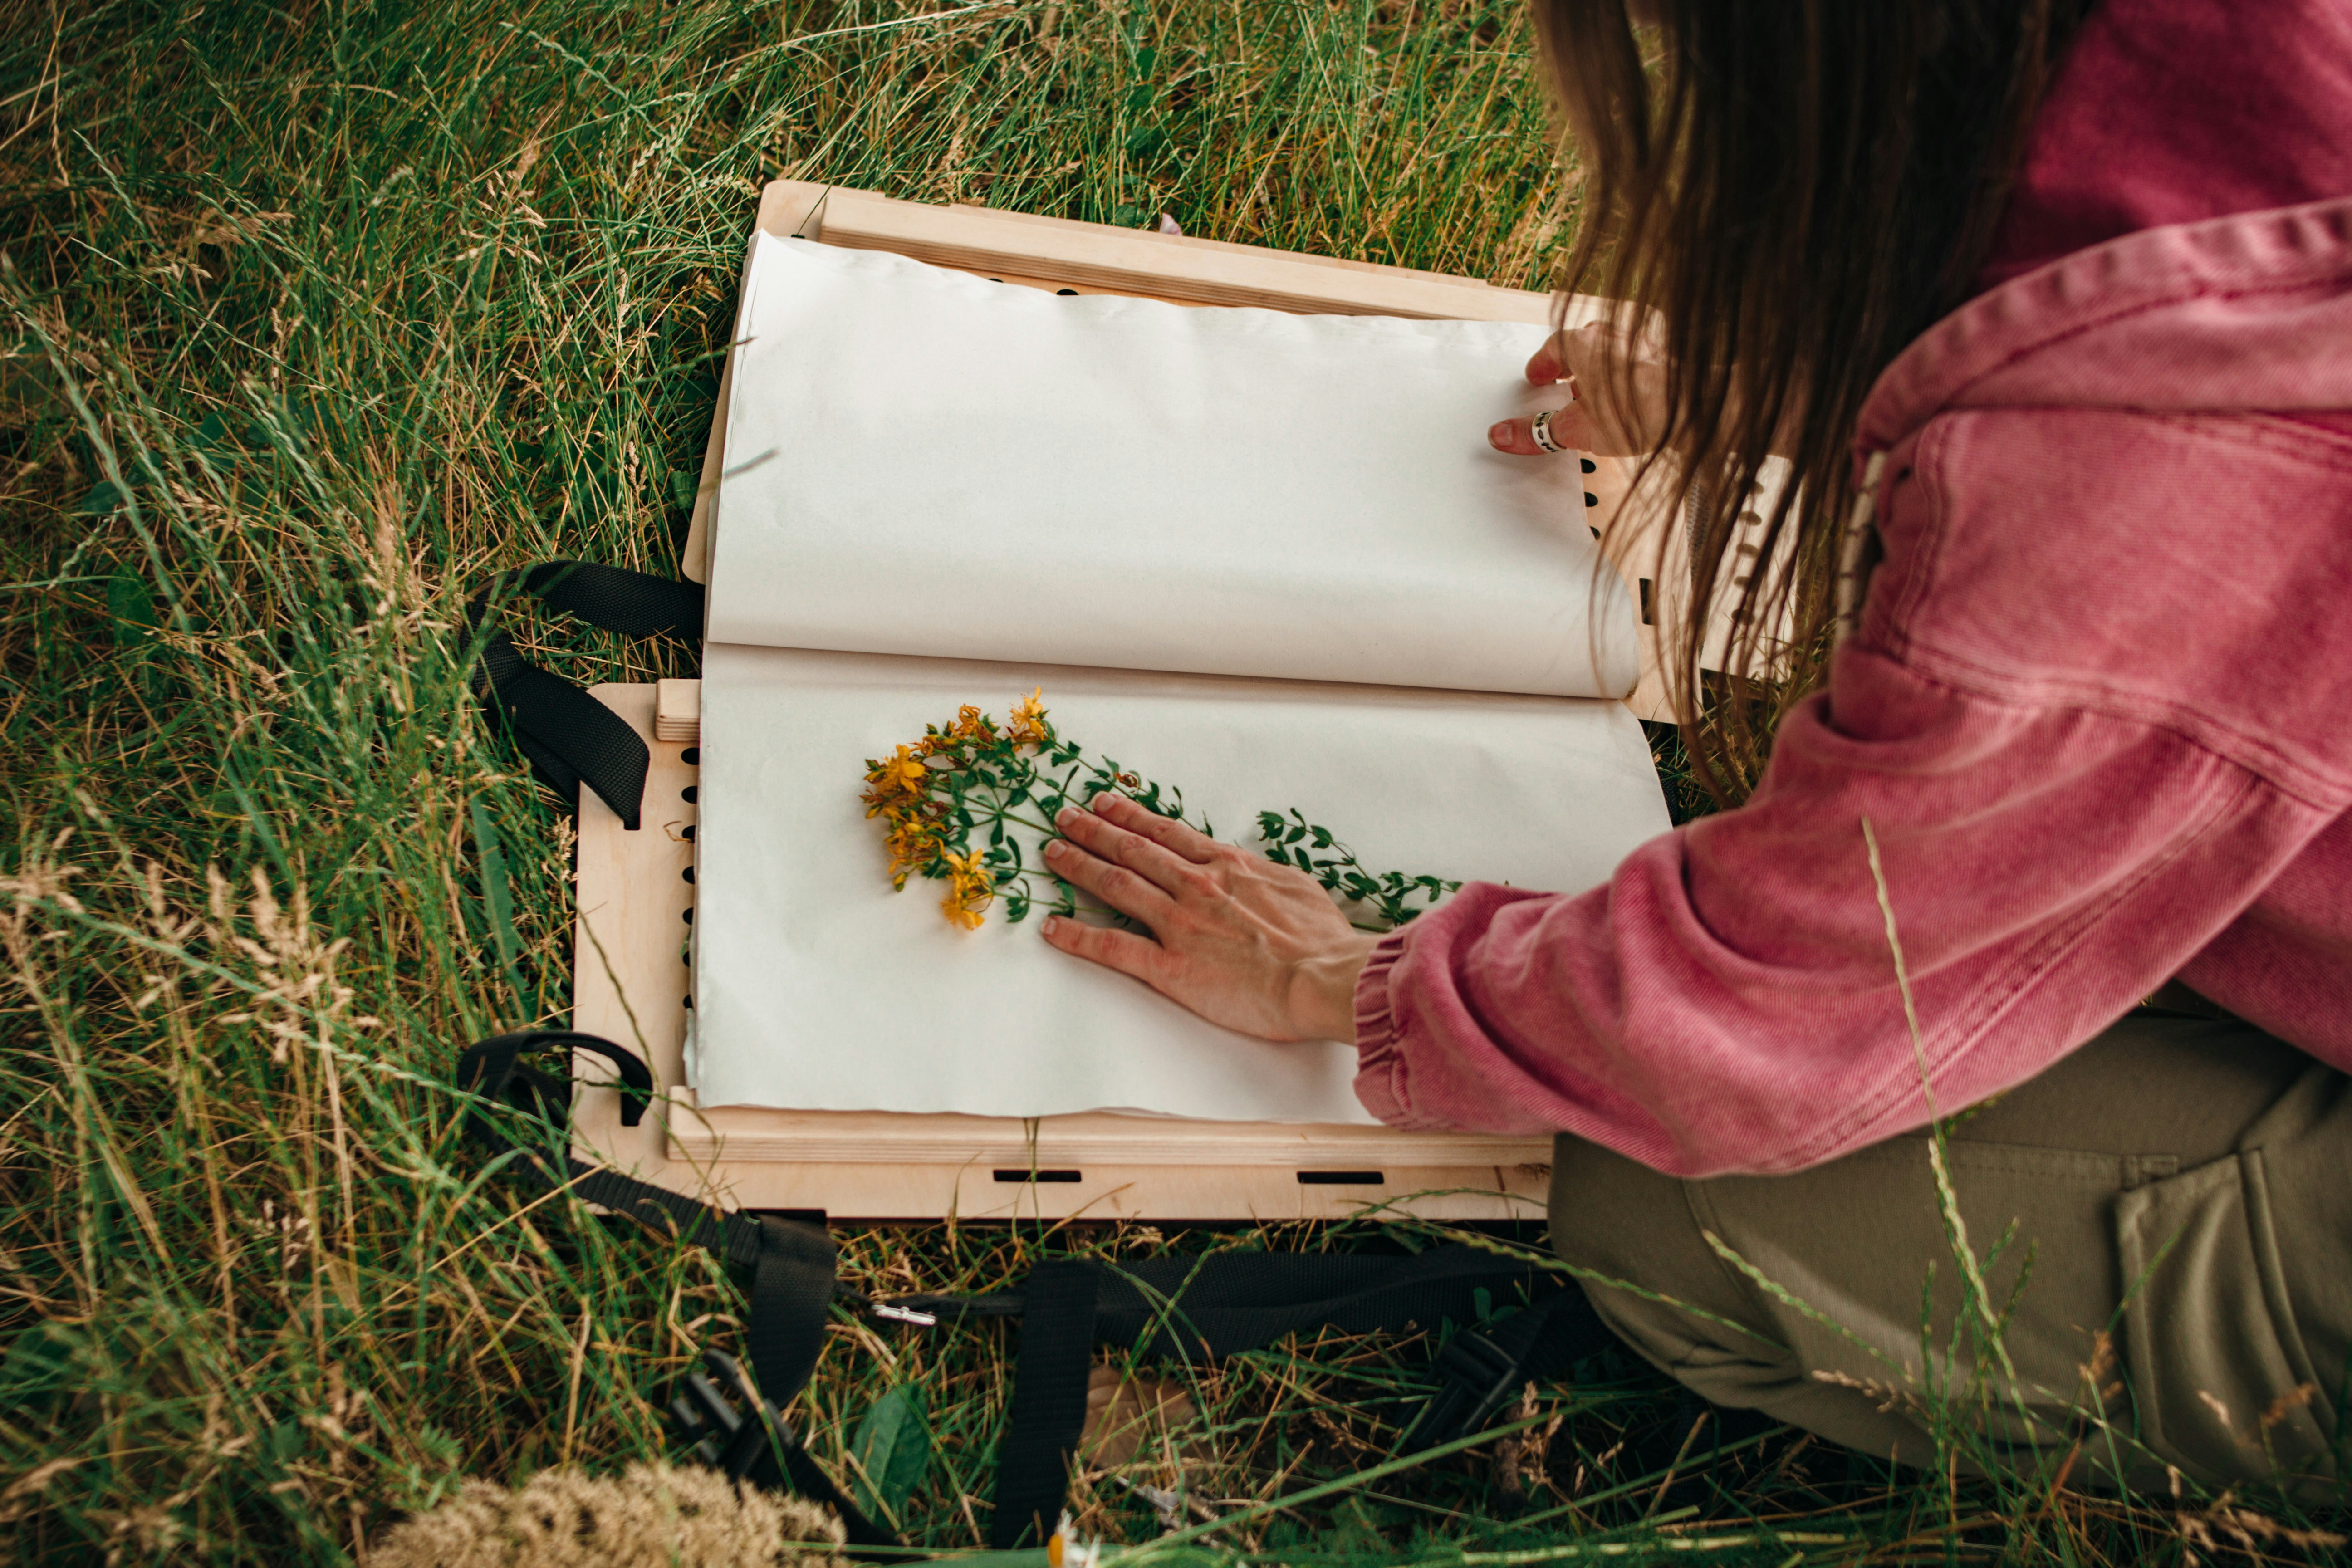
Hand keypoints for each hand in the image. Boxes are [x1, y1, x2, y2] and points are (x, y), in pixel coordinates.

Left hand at [1038, 793, 1380, 1042]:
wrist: (1323, 975)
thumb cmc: (1320, 939)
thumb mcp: (1294, 887)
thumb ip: (1261, 877)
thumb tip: (1252, 872)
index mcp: (1227, 866)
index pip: (1166, 833)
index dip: (1130, 816)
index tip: (1105, 803)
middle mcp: (1195, 886)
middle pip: (1133, 849)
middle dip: (1094, 830)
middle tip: (1064, 817)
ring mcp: (1179, 923)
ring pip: (1117, 884)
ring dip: (1080, 866)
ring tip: (1053, 853)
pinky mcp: (1170, 966)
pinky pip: (1113, 947)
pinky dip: (1079, 935)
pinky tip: (1053, 928)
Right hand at [1486, 320, 1668, 458]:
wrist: (1696, 408)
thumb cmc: (1636, 412)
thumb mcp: (1578, 429)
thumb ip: (1538, 432)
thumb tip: (1500, 436)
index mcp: (1585, 345)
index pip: (1554, 345)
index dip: (1543, 363)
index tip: (1535, 377)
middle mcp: (1613, 337)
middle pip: (1583, 343)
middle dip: (1569, 364)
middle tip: (1560, 384)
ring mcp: (1643, 344)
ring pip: (1612, 350)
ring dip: (1598, 369)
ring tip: (1594, 396)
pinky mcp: (1666, 359)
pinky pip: (1636, 361)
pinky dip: (1624, 376)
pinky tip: (1628, 399)